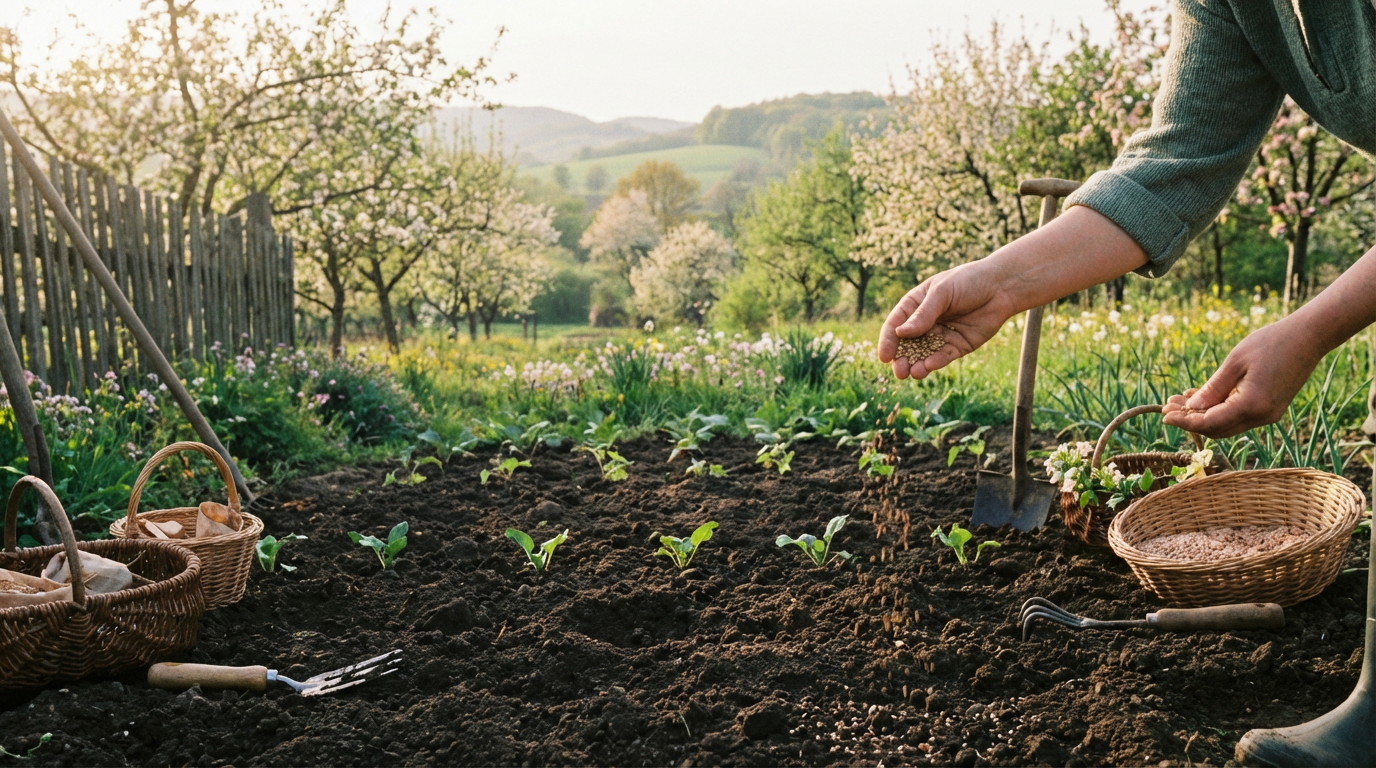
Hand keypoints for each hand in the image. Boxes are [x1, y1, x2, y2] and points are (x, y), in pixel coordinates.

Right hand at [877, 260, 1016, 379]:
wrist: (1002, 287)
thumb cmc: (968, 281)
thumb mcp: (942, 293)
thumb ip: (924, 314)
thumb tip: (900, 333)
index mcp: (915, 305)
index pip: (895, 324)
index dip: (888, 341)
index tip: (884, 356)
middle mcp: (925, 322)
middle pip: (907, 344)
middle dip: (902, 359)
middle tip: (899, 372)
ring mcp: (941, 335)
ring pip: (924, 354)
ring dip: (917, 365)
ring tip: (913, 374)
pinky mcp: (957, 346)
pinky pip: (943, 357)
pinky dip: (936, 363)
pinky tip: (930, 366)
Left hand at [1162, 319, 1324, 438]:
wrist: (1308, 337)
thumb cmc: (1270, 343)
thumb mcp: (1235, 362)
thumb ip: (1212, 388)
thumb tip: (1190, 409)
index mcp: (1251, 406)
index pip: (1209, 424)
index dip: (1184, 422)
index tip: (1163, 415)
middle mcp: (1261, 417)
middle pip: (1216, 429)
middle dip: (1189, 420)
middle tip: (1166, 407)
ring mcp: (1268, 415)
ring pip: (1227, 424)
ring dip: (1203, 415)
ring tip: (1179, 400)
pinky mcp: (1271, 409)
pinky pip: (1238, 415)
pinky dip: (1218, 410)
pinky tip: (1201, 397)